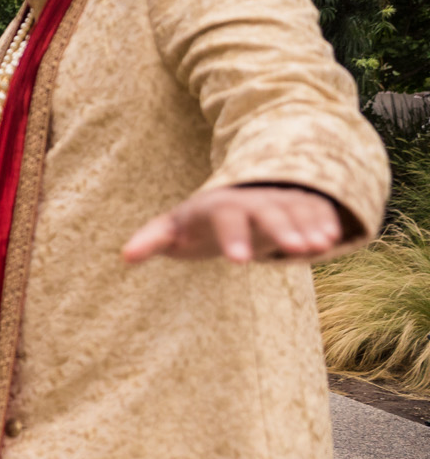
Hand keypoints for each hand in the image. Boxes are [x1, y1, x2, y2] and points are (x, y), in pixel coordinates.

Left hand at [122, 184, 348, 263]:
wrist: (232, 197)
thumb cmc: (196, 222)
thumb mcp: (174, 227)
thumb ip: (153, 240)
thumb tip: (125, 257)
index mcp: (219, 205)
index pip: (226, 218)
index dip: (234, 237)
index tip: (239, 261)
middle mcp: (252, 200)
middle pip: (267, 211)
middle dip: (282, 228)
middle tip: (294, 251)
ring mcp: (278, 200)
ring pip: (296, 210)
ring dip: (308, 226)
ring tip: (319, 247)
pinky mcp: (299, 206)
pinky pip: (315, 210)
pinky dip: (324, 222)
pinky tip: (334, 240)